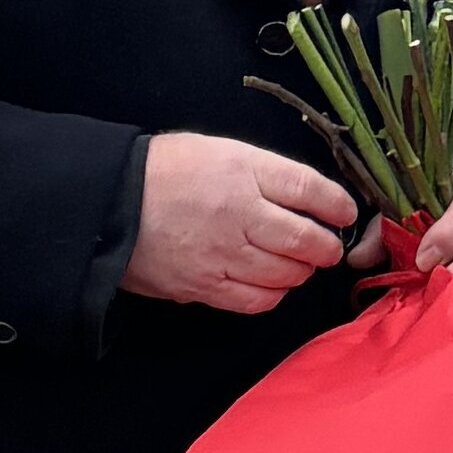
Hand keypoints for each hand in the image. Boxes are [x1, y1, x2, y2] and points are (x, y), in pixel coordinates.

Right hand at [126, 133, 359, 314]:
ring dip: (302, 271)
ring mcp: (221, 254)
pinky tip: (271, 283)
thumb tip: (310, 199)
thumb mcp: (221, 151)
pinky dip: (273, 294)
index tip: (346, 213)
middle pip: (307, 239)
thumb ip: (266, 174)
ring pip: (287, 274)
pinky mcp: (202, 286)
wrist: (106, 203)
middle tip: (328, 246)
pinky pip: (256, 300)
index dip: (338, 205)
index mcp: (245, 171)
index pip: (311, 189)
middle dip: (327, 247)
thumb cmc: (165, 171)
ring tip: (299, 264)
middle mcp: (239, 213)